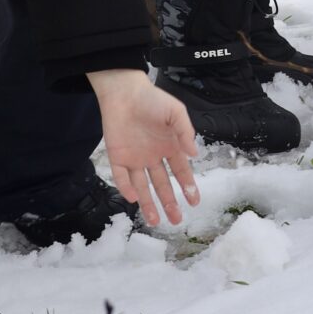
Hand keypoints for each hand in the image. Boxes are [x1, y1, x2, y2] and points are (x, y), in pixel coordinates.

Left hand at [88, 69, 199, 226]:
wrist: (124, 92)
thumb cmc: (153, 99)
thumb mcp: (176, 113)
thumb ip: (185, 132)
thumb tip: (194, 154)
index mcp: (170, 146)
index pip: (181, 172)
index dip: (188, 187)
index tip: (194, 202)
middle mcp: (153, 157)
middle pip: (162, 185)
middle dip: (169, 203)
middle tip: (176, 221)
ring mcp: (135, 159)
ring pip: (143, 187)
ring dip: (148, 203)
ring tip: (155, 221)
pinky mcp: (117, 157)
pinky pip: (122, 176)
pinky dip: (126, 188)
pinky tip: (134, 198)